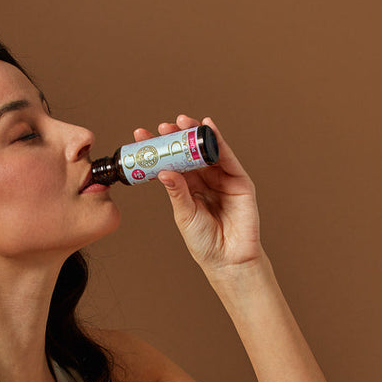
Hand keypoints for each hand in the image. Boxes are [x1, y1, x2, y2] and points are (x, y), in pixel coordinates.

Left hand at [133, 115, 264, 276]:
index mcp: (188, 189)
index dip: (158, 150)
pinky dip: (219, 140)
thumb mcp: (184, 214)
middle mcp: (205, 181)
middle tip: (162, 127)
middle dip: (176, 138)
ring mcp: (222, 179)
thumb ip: (177, 192)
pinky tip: (208, 127)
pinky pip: (227, 157)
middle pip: (189, 153)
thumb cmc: (204, 241)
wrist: (228, 260)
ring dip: (195, 134)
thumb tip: (163, 171)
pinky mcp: (239, 181)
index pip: (171, 164)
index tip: (141, 137)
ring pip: (206, 152)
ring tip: (181, 122)